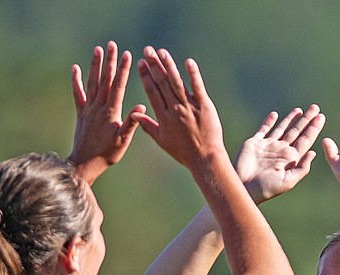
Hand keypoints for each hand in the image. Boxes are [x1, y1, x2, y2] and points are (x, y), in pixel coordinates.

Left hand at [69, 41, 145, 184]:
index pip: (118, 86)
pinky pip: (77, 94)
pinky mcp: (80, 113)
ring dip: (95, 65)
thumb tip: (141, 107)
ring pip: (92, 83)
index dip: (123, 69)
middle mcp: (98, 107)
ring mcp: (88, 109)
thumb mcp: (123, 141)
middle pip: (105, 79)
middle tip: (112, 44)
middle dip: (109, 61)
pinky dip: (76, 81)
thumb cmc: (107, 154)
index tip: (127, 54)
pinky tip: (76, 68)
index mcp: (111, 112)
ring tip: (97, 49)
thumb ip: (131, 123)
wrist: (84, 164)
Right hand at [134, 47, 224, 169]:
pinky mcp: (204, 105)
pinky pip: (198, 87)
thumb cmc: (183, 152)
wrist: (205, 158)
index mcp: (163, 117)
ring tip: (162, 52)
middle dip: (154, 65)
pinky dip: (193, 74)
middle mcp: (175, 109)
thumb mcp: (162, 141)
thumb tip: (135, 115)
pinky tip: (188, 62)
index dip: (145, 76)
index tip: (140, 63)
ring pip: (177, 82)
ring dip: (169, 66)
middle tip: (147, 50)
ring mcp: (190, 106)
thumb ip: (148, 126)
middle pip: (162, 83)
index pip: (152, 92)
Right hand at [234, 105, 324, 203]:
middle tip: (315, 108)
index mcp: (290, 158)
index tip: (321, 117)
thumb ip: (302, 168)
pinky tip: (275, 115)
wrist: (244, 188)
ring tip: (300, 110)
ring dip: (291, 119)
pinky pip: (263, 129)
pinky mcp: (254, 143)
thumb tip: (314, 152)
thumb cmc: (266, 188)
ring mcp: (268, 146)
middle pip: (297, 131)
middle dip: (306, 120)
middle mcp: (281, 150)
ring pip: (282, 128)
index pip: (305, 140)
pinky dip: (268, 122)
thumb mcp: (288, 181)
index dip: (314, 128)